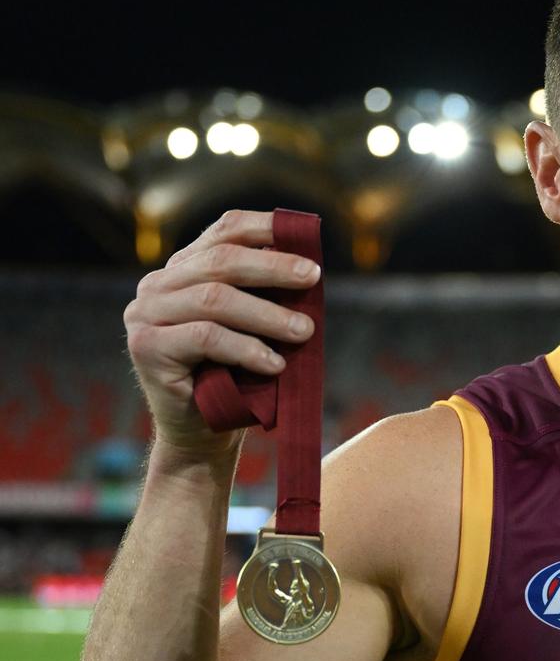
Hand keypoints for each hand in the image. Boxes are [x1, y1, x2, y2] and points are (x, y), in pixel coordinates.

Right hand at [124, 210, 320, 455]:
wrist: (203, 433)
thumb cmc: (236, 375)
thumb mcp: (255, 325)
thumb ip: (268, 293)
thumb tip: (309, 266)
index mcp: (183, 270)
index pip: (222, 232)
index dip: (263, 227)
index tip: (305, 236)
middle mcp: (157, 285)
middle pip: (221, 261)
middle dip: (273, 267)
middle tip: (313, 278)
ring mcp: (145, 314)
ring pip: (215, 299)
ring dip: (267, 314)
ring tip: (304, 331)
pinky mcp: (146, 348)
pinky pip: (206, 338)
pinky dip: (246, 348)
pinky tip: (274, 363)